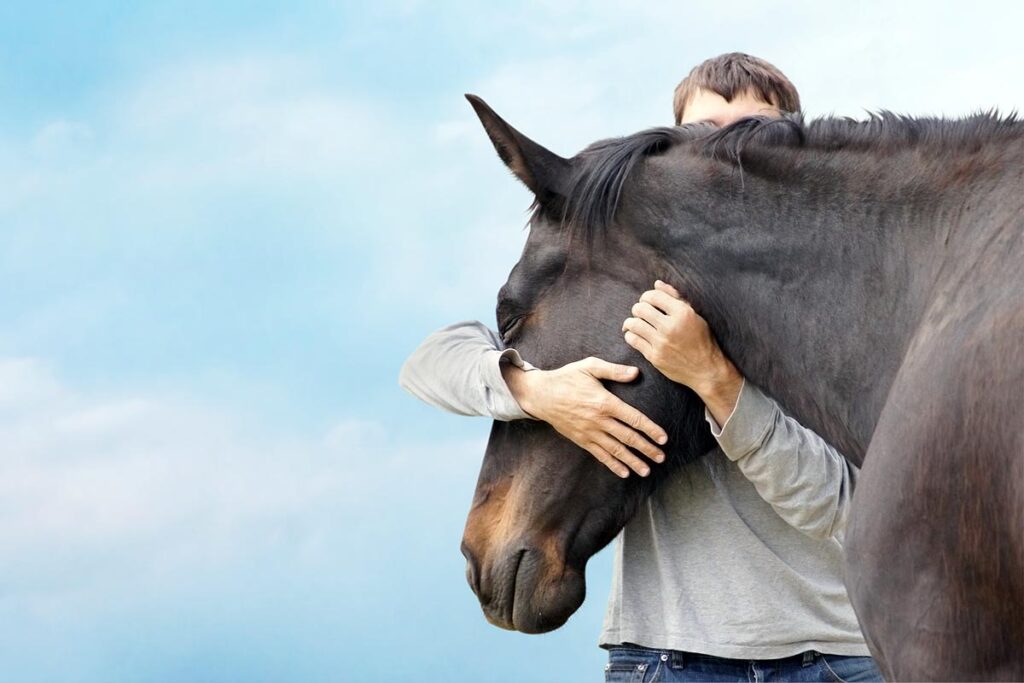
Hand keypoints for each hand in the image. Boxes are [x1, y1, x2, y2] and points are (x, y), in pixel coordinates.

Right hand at [502, 357, 667, 477]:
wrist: (541, 395)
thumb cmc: (567, 378)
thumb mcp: (589, 366)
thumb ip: (613, 370)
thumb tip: (636, 373)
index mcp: (605, 402)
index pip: (633, 418)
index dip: (650, 429)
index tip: (664, 438)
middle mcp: (599, 421)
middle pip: (628, 438)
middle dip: (646, 449)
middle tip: (661, 458)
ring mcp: (590, 432)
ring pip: (615, 450)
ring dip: (633, 461)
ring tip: (647, 470)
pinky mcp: (582, 440)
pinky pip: (600, 455)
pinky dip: (613, 464)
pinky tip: (624, 472)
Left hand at [622, 281, 742, 424]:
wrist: (706, 369)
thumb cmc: (702, 340)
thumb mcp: (694, 315)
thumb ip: (675, 297)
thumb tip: (656, 284)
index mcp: (683, 313)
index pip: (654, 296)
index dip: (647, 296)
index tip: (648, 302)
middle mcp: (670, 327)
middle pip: (640, 309)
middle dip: (638, 308)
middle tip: (641, 313)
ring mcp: (661, 343)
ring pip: (633, 324)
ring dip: (631, 322)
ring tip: (636, 324)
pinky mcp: (654, 357)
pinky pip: (633, 340)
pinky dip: (630, 335)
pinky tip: (636, 335)